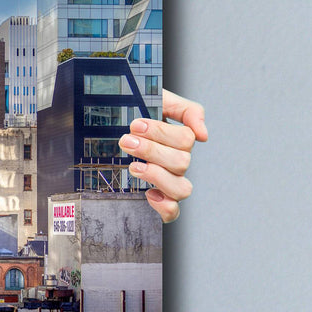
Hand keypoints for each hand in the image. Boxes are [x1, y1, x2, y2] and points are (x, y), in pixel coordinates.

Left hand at [123, 89, 206, 223]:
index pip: (186, 139)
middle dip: (151, 150)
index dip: (161, 132)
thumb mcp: (160, 99)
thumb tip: (204, 135)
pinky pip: (172, 212)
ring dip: (157, 176)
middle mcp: (177, 162)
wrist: (107, 122)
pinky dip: (164, 206)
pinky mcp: (158, 199)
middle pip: (181, 162)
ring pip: (182, 189)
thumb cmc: (135, 111)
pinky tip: (148, 194)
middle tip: (126, 141)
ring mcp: (169, 181)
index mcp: (179, 139)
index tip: (135, 125)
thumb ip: (187, 110)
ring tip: (133, 166)